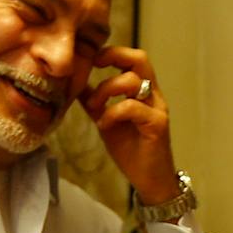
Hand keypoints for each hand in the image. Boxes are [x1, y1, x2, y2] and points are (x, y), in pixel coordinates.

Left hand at [81, 45, 179, 203]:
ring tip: (95, 107)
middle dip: (114, 56)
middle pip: (140, 59)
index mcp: (143, 91)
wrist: (149, 180)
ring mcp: (157, 108)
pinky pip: (132, 107)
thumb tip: (75, 85)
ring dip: (106, 90)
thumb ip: (95, 102)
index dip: (112, 52)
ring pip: (132, 81)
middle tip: (95, 65)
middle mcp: (153, 95)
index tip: (92, 59)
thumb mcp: (107, 120)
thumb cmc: (132, 151)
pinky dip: (112, 112)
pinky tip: (104, 124)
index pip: (133, 59)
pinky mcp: (157, 124)